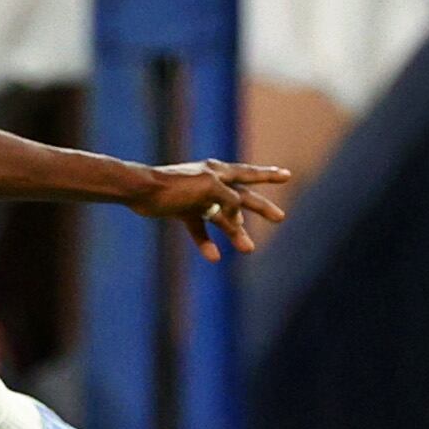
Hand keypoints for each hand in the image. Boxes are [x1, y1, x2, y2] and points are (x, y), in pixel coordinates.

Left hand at [124, 161, 292, 259]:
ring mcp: (197, 198)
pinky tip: (214, 256)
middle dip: (261, 208)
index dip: (269, 175)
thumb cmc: (175, 185)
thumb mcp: (209, 187)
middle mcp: (211, 184)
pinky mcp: (183, 212)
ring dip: (235, 232)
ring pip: (222, 218)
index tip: (287, 175)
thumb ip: (229, 198)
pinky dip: (206, 242)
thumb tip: (239, 214)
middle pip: (242, 198)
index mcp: (218, 172)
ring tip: (249, 249)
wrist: (141, 191)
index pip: (249, 174)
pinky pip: (199, 229)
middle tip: (280, 217)